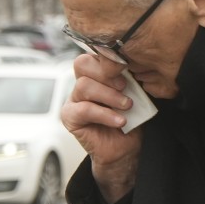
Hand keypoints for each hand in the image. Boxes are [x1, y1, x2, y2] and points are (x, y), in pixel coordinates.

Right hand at [61, 53, 142, 202]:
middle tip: (125, 87)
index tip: (128, 68)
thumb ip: (128, 78)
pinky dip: (105, 114)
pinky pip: (84, 109)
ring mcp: (73, 100)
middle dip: (107, 75)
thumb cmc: (130, 120)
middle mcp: (81, 84)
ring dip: (109, 96)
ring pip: (84, 86)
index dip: (108, 58)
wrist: (125, 149)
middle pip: (82, 64)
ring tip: (126, 106)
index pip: (93, 54)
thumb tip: (129, 64)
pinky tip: (119, 121)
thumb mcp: (133, 93)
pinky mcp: (70, 117)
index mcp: (95, 74)